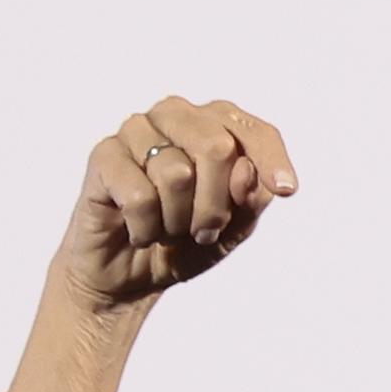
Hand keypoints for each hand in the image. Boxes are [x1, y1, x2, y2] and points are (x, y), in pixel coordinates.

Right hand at [55, 96, 298, 310]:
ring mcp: (136, 131)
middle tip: (205, 230)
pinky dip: (146, 228)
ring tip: (168, 228)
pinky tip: (139, 231)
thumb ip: (251, 197)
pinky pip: (139, 196)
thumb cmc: (186, 242)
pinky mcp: (104, 156)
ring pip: (176, 173)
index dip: (272, 159)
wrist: (132, 275)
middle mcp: (176, 117)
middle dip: (217, 202)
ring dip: (178, 220)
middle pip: (216, 146)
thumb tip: (245, 170)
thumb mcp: (235, 226)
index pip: (254, 131)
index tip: (286, 190)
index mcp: (214, 125)